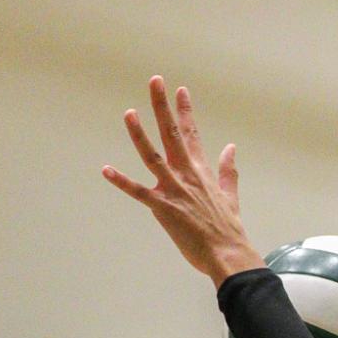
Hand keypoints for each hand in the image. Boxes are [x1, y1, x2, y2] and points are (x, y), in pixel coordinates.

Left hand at [102, 77, 263, 285]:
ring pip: (153, 157)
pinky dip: (122, 182)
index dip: (185, 110)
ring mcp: (174, 190)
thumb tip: (231, 148)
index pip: (192, 134)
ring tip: (129, 113)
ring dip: (139, 135)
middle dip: (163, 106)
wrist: (229, 255)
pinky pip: (139, 192)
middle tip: (155, 81)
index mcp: (202, 172)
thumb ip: (228, 170)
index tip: (180, 90)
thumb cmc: (229, 230)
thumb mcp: (230, 195)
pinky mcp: (164, 209)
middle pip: (173, 134)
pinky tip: (106, 170)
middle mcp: (187, 175)